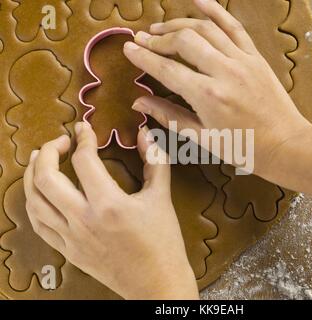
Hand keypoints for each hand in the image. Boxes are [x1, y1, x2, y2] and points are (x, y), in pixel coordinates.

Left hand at [24, 122, 198, 299]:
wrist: (156, 282)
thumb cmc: (162, 240)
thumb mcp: (161, 197)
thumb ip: (154, 160)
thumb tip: (144, 135)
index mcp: (109, 204)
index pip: (84, 160)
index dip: (83, 138)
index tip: (85, 129)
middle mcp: (83, 220)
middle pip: (46, 178)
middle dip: (48, 152)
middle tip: (60, 142)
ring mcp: (72, 237)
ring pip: (34, 201)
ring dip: (33, 175)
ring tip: (41, 161)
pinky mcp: (69, 251)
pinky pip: (39, 224)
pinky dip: (34, 203)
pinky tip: (40, 193)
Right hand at [123, 0, 311, 178]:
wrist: (285, 144)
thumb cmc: (242, 147)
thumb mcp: (202, 137)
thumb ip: (169, 115)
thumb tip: (139, 101)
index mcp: (208, 96)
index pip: (167, 69)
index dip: (144, 58)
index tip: (129, 49)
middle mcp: (224, 72)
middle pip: (184, 41)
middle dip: (159, 38)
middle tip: (143, 39)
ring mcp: (242, 60)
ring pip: (206, 29)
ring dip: (179, 24)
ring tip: (161, 27)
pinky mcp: (255, 56)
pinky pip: (234, 26)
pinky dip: (215, 10)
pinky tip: (198, 0)